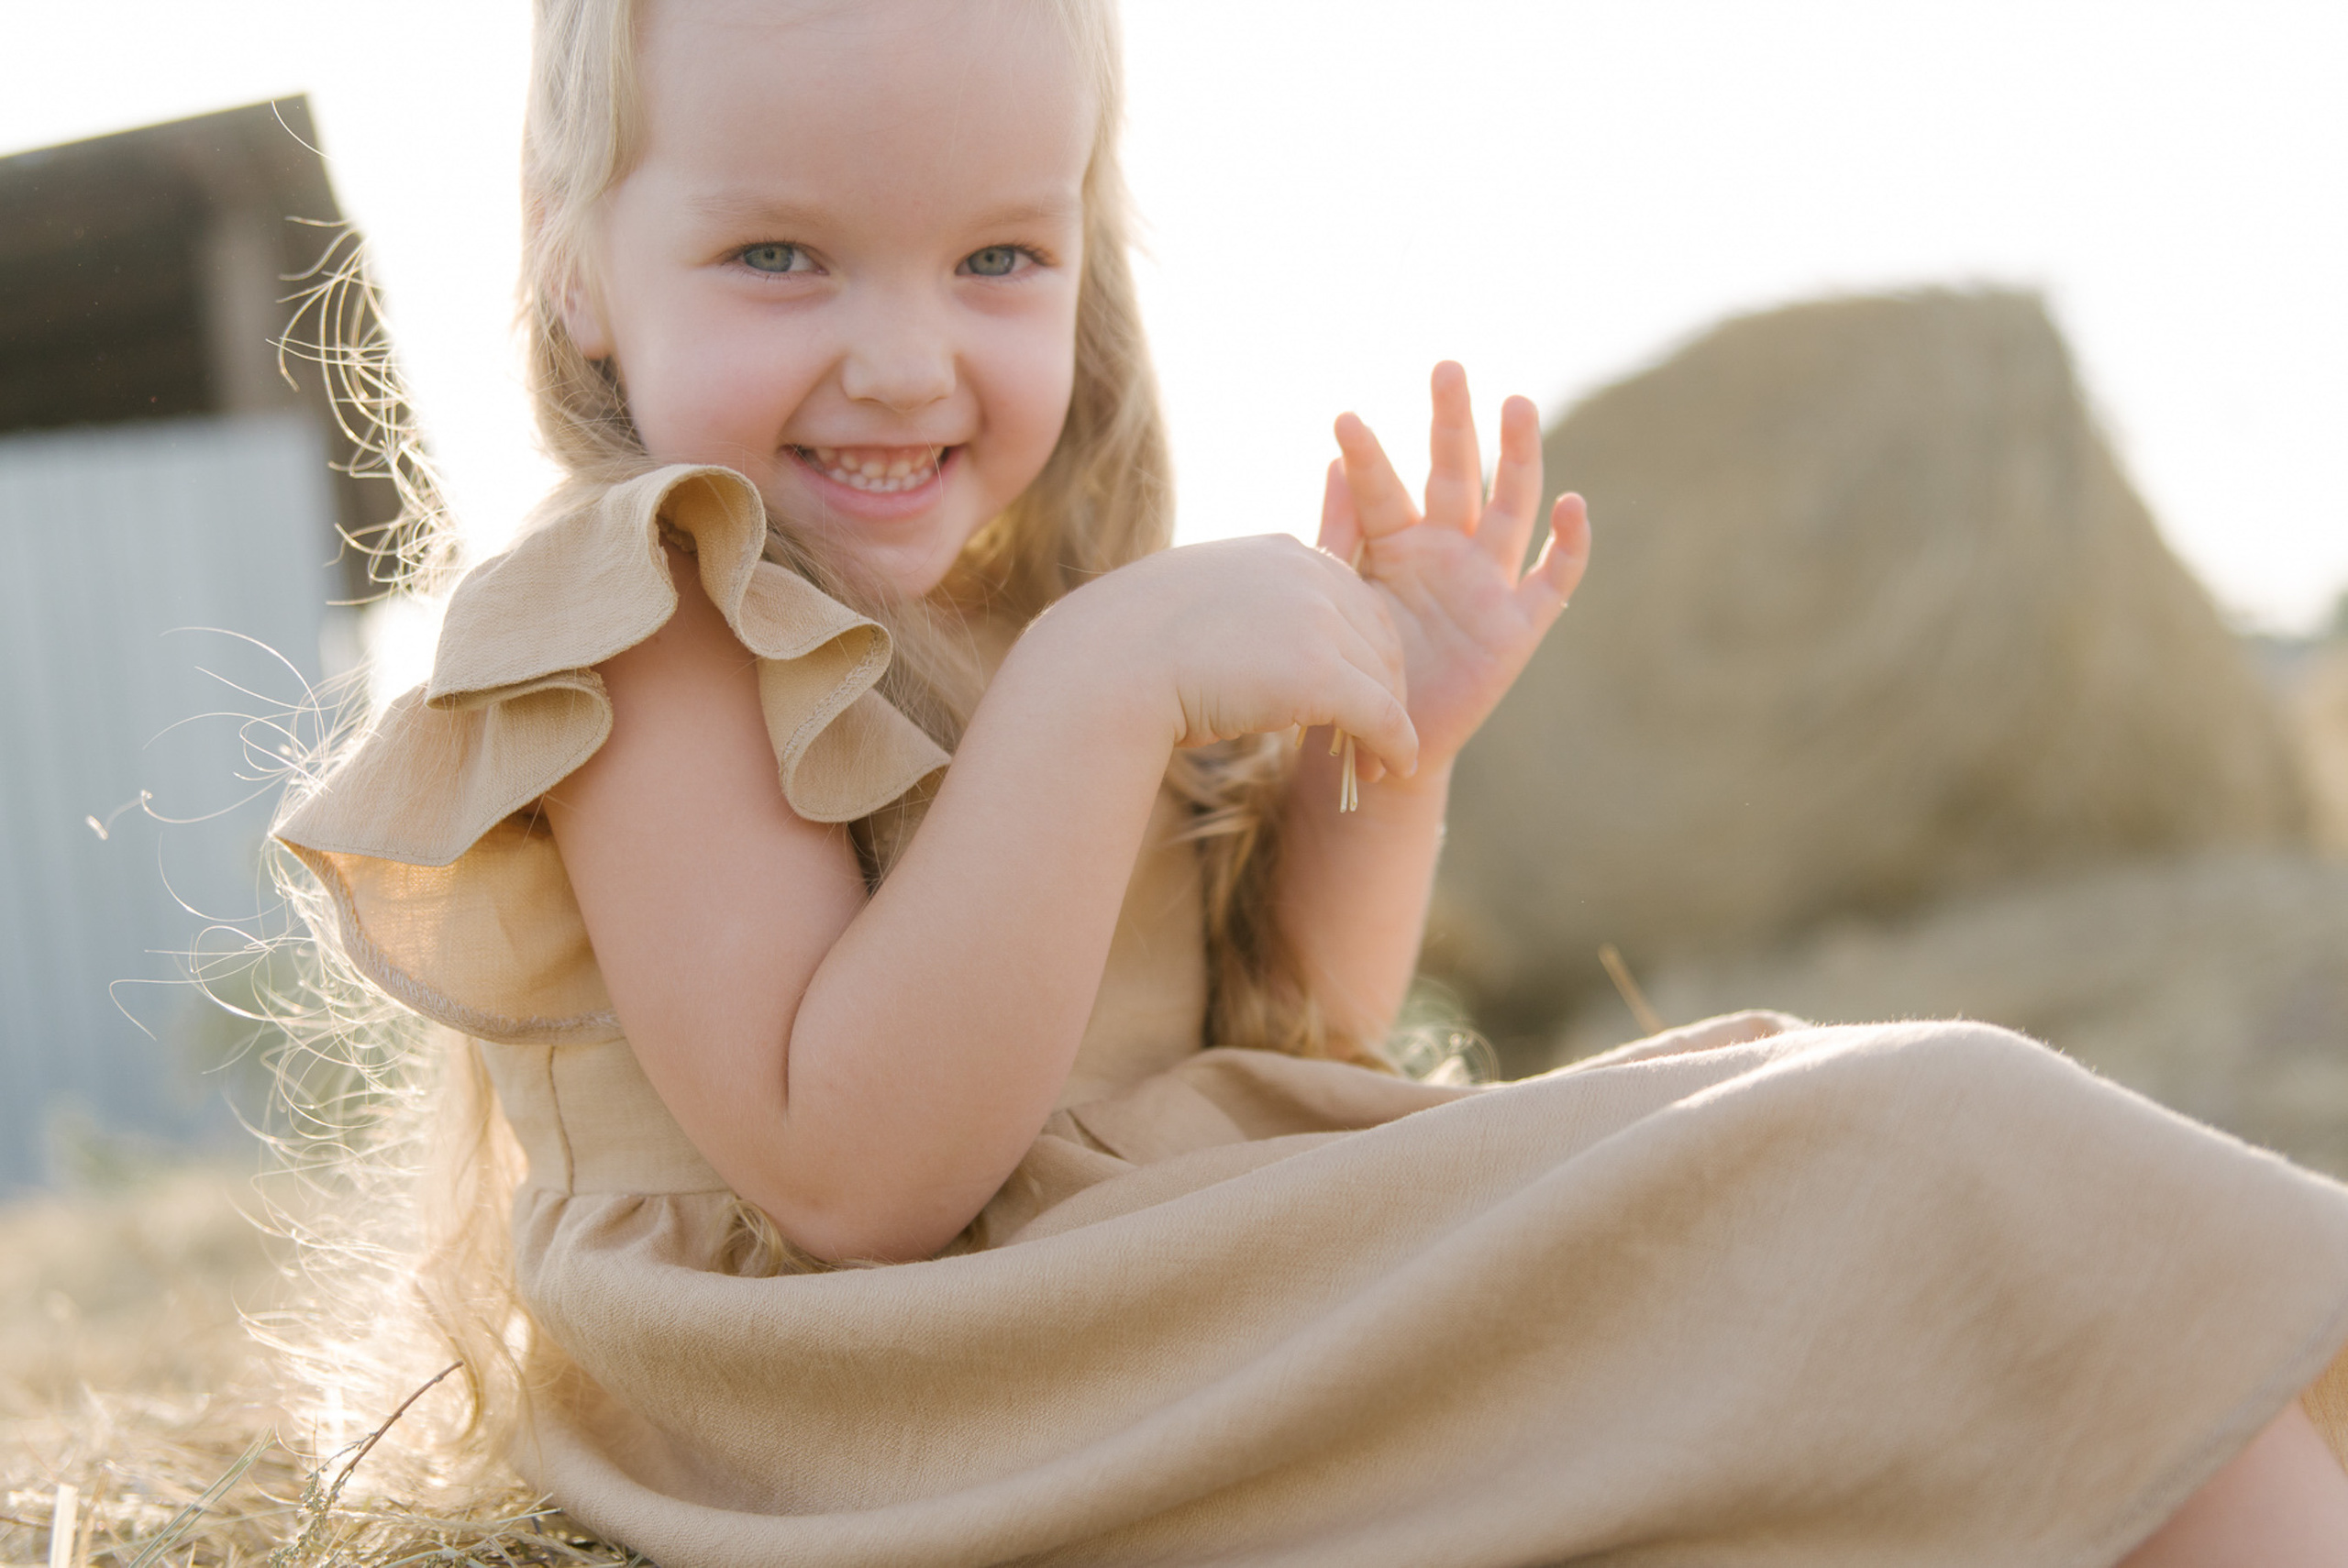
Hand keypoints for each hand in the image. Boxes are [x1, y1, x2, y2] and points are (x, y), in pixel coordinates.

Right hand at [1035, 533, 1419, 779]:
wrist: (1104, 668)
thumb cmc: (1130, 649)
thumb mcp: (1196, 610)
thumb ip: (1243, 616)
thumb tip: (1250, 656)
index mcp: (1281, 552)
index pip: (1353, 600)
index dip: (1362, 652)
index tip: (1359, 692)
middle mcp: (1307, 574)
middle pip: (1378, 636)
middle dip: (1382, 688)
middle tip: (1372, 738)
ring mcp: (1316, 619)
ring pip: (1382, 678)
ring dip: (1387, 724)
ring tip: (1373, 765)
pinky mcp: (1319, 673)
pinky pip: (1381, 714)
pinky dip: (1395, 745)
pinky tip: (1391, 770)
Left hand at [1321, 362, 1590, 779]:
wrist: (1382, 740)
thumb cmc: (1358, 665)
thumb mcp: (1341, 599)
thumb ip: (1337, 535)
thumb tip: (1331, 459)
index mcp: (1396, 541)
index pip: (1381, 490)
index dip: (1366, 458)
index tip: (1342, 419)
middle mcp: (1447, 548)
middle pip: (1455, 474)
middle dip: (1452, 422)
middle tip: (1446, 369)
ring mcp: (1487, 581)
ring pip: (1510, 506)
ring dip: (1518, 456)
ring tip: (1516, 403)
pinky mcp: (1520, 624)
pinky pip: (1552, 579)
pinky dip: (1568, 544)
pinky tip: (1574, 506)